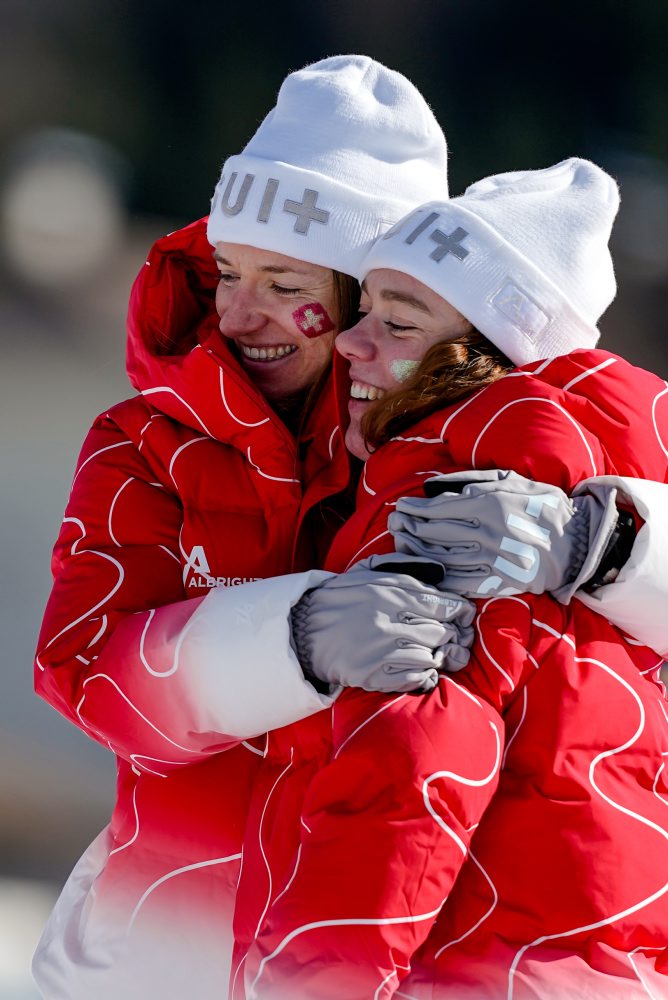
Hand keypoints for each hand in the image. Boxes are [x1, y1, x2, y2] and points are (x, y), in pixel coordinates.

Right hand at [290, 553, 475, 693]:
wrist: (300, 633)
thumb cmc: (338, 601)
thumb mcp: (366, 573)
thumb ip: (403, 569)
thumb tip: (439, 571)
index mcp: (390, 593)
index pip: (442, 604)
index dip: (460, 612)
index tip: (464, 615)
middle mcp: (389, 621)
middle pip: (442, 632)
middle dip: (454, 635)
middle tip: (456, 638)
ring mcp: (382, 650)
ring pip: (432, 655)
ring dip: (439, 656)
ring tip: (439, 654)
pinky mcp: (375, 675)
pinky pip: (416, 678)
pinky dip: (425, 675)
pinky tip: (423, 669)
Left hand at [388, 470, 619, 602]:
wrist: (575, 544)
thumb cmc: (542, 507)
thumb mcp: (512, 482)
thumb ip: (475, 481)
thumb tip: (439, 487)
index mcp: (489, 505)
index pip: (440, 509)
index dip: (416, 509)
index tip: (401, 507)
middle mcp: (486, 533)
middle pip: (435, 532)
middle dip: (409, 526)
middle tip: (394, 523)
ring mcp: (490, 560)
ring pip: (441, 556)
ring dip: (415, 549)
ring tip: (400, 542)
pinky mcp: (496, 582)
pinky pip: (457, 580)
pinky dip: (436, 574)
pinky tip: (422, 568)